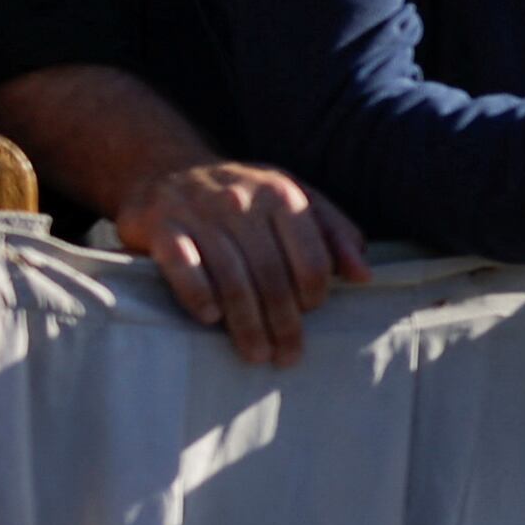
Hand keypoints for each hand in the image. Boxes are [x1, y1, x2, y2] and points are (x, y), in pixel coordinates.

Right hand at [116, 157, 369, 364]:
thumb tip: (363, 276)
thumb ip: (334, 233)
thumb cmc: (244, 196)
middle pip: (271, 274)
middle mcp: (241, 200)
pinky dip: (198, 293)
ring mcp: (199, 212)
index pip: (310, 256)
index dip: (314, 294)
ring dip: (246, 323)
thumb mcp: (294, 199)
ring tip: (256, 354)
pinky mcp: (162, 226)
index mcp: (282, 194)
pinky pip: (182, 266)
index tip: (310, 315)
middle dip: (283, 322)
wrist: (167, 168)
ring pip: (231, 277)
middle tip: (287, 357)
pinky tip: (210, 318)